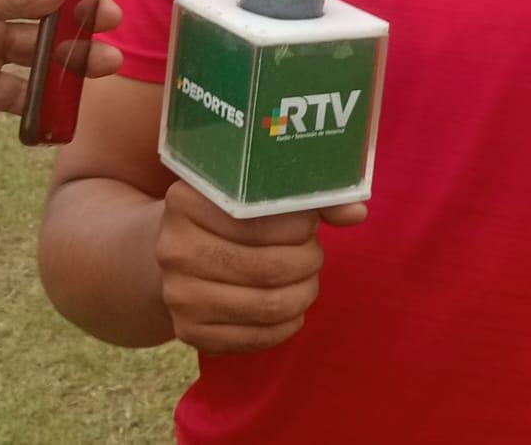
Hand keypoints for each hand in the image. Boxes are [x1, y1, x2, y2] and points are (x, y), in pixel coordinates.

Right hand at [156, 179, 366, 354]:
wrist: (178, 254)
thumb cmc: (229, 217)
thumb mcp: (254, 193)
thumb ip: (306, 197)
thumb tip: (357, 211)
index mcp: (186, 201)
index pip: (261, 217)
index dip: (300, 224)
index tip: (310, 224)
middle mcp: (173, 248)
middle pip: (269, 266)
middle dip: (307, 262)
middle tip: (313, 255)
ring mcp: (178, 294)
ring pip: (269, 304)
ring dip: (304, 293)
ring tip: (307, 280)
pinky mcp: (189, 332)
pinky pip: (258, 338)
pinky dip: (288, 324)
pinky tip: (290, 306)